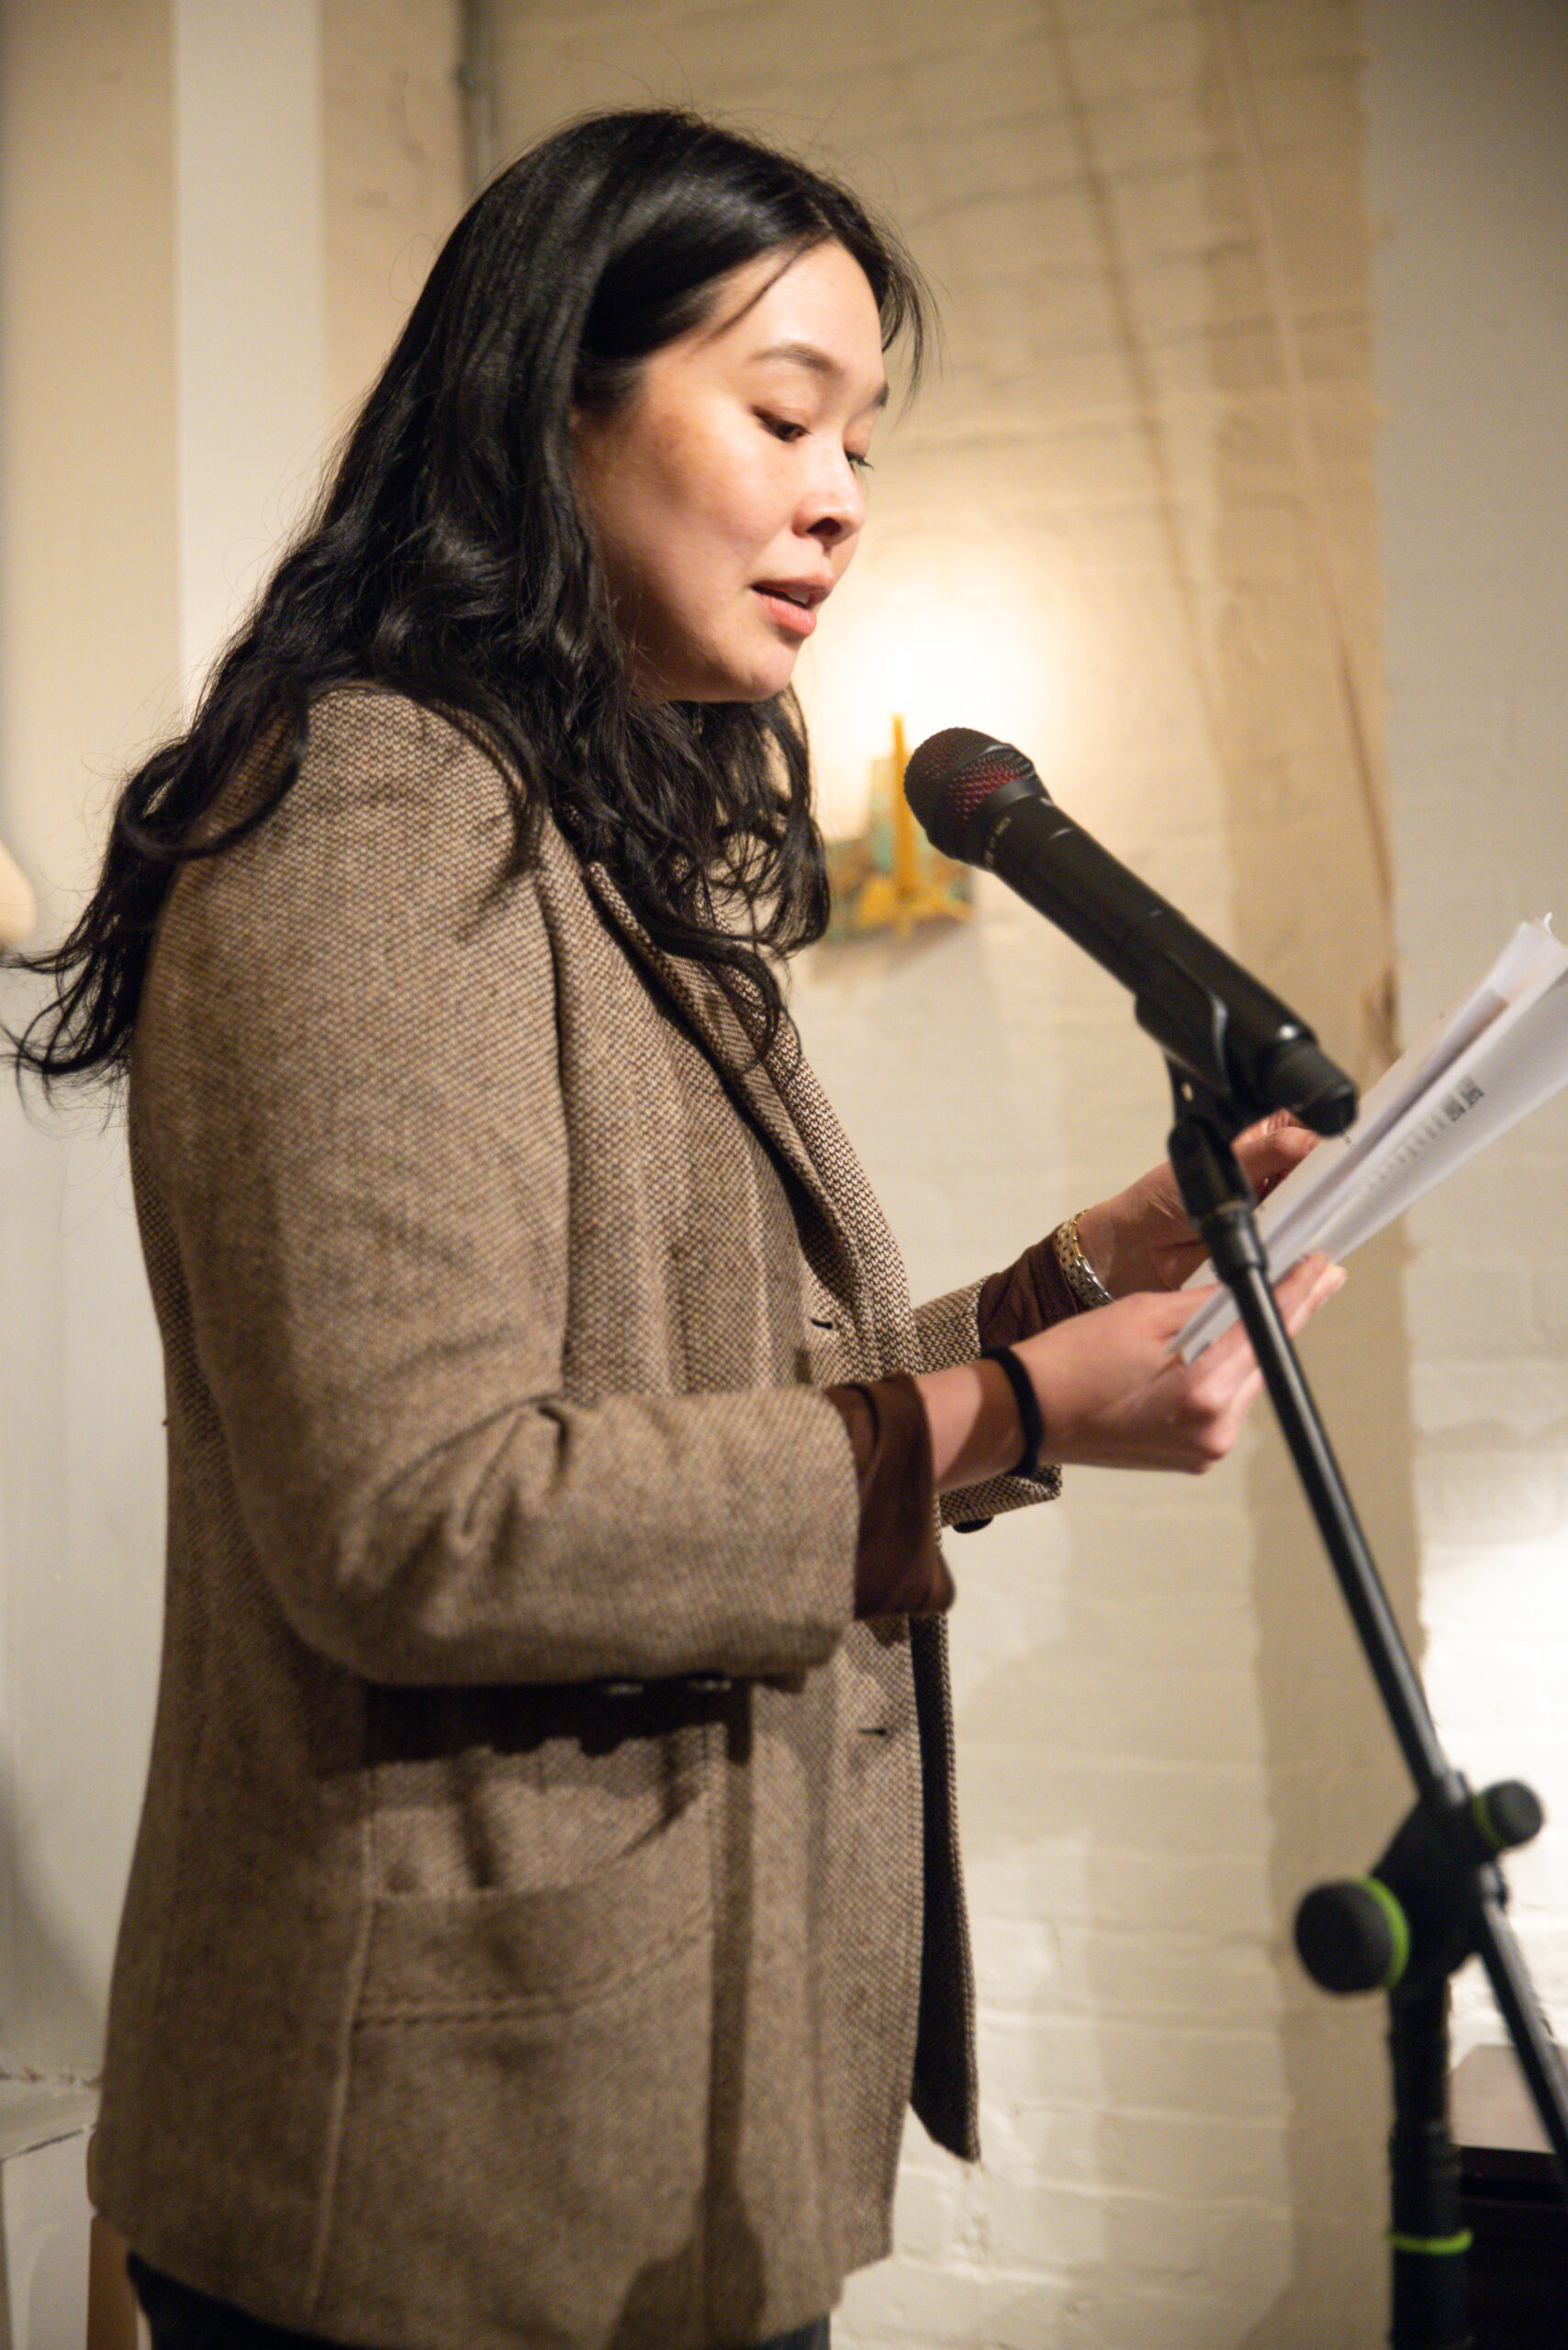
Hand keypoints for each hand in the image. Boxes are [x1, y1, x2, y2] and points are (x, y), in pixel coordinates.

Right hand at [1011, 1251, 1343, 1473]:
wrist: (1029, 1413)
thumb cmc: (1074, 1359)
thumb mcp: (1143, 1313)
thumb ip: (1206, 1302)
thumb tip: (1251, 1285)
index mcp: (1203, 1388)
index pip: (1267, 1329)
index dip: (1301, 1293)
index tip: (1326, 1266)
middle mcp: (1214, 1426)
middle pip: (1265, 1359)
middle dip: (1285, 1315)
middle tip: (1317, 1276)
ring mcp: (1206, 1449)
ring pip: (1248, 1383)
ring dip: (1255, 1347)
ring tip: (1269, 1305)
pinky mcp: (1194, 1458)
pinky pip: (1225, 1406)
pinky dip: (1227, 1376)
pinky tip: (1226, 1348)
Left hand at [1071, 1111, 1320, 1296]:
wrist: (1139, 1248)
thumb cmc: (1163, 1196)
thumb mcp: (1213, 1165)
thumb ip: (1262, 1153)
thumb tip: (1304, 1142)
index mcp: (1264, 1136)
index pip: (1310, 1127)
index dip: (1326, 1136)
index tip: (1338, 1150)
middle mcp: (1277, 1168)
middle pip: (1323, 1168)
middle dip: (1329, 1175)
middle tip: (1331, 1183)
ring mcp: (1279, 1205)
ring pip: (1318, 1203)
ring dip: (1318, 1208)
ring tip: (1312, 1210)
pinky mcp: (1276, 1239)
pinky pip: (1302, 1238)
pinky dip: (1305, 1238)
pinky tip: (1304, 1236)